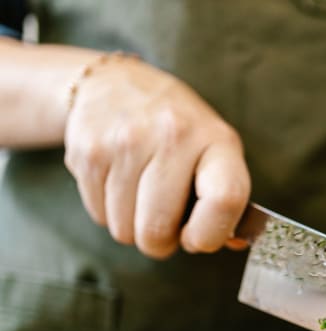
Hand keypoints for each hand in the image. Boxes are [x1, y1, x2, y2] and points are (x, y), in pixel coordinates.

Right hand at [63, 55, 249, 258]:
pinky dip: (110, 212)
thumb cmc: (180, 132)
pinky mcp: (87, 151)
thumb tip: (232, 244)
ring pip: (124, 229)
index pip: (224, 199)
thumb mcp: (216, 152)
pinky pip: (99, 216)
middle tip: (165, 222)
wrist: (116, 85)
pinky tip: (120, 184)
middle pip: (158, 230)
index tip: (197, 237)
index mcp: (217, 140)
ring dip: (133, 227)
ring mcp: (125, 142)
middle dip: (161, 241)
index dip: (210, 234)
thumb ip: (227, 200)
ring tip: (142, 196)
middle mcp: (172, 135)